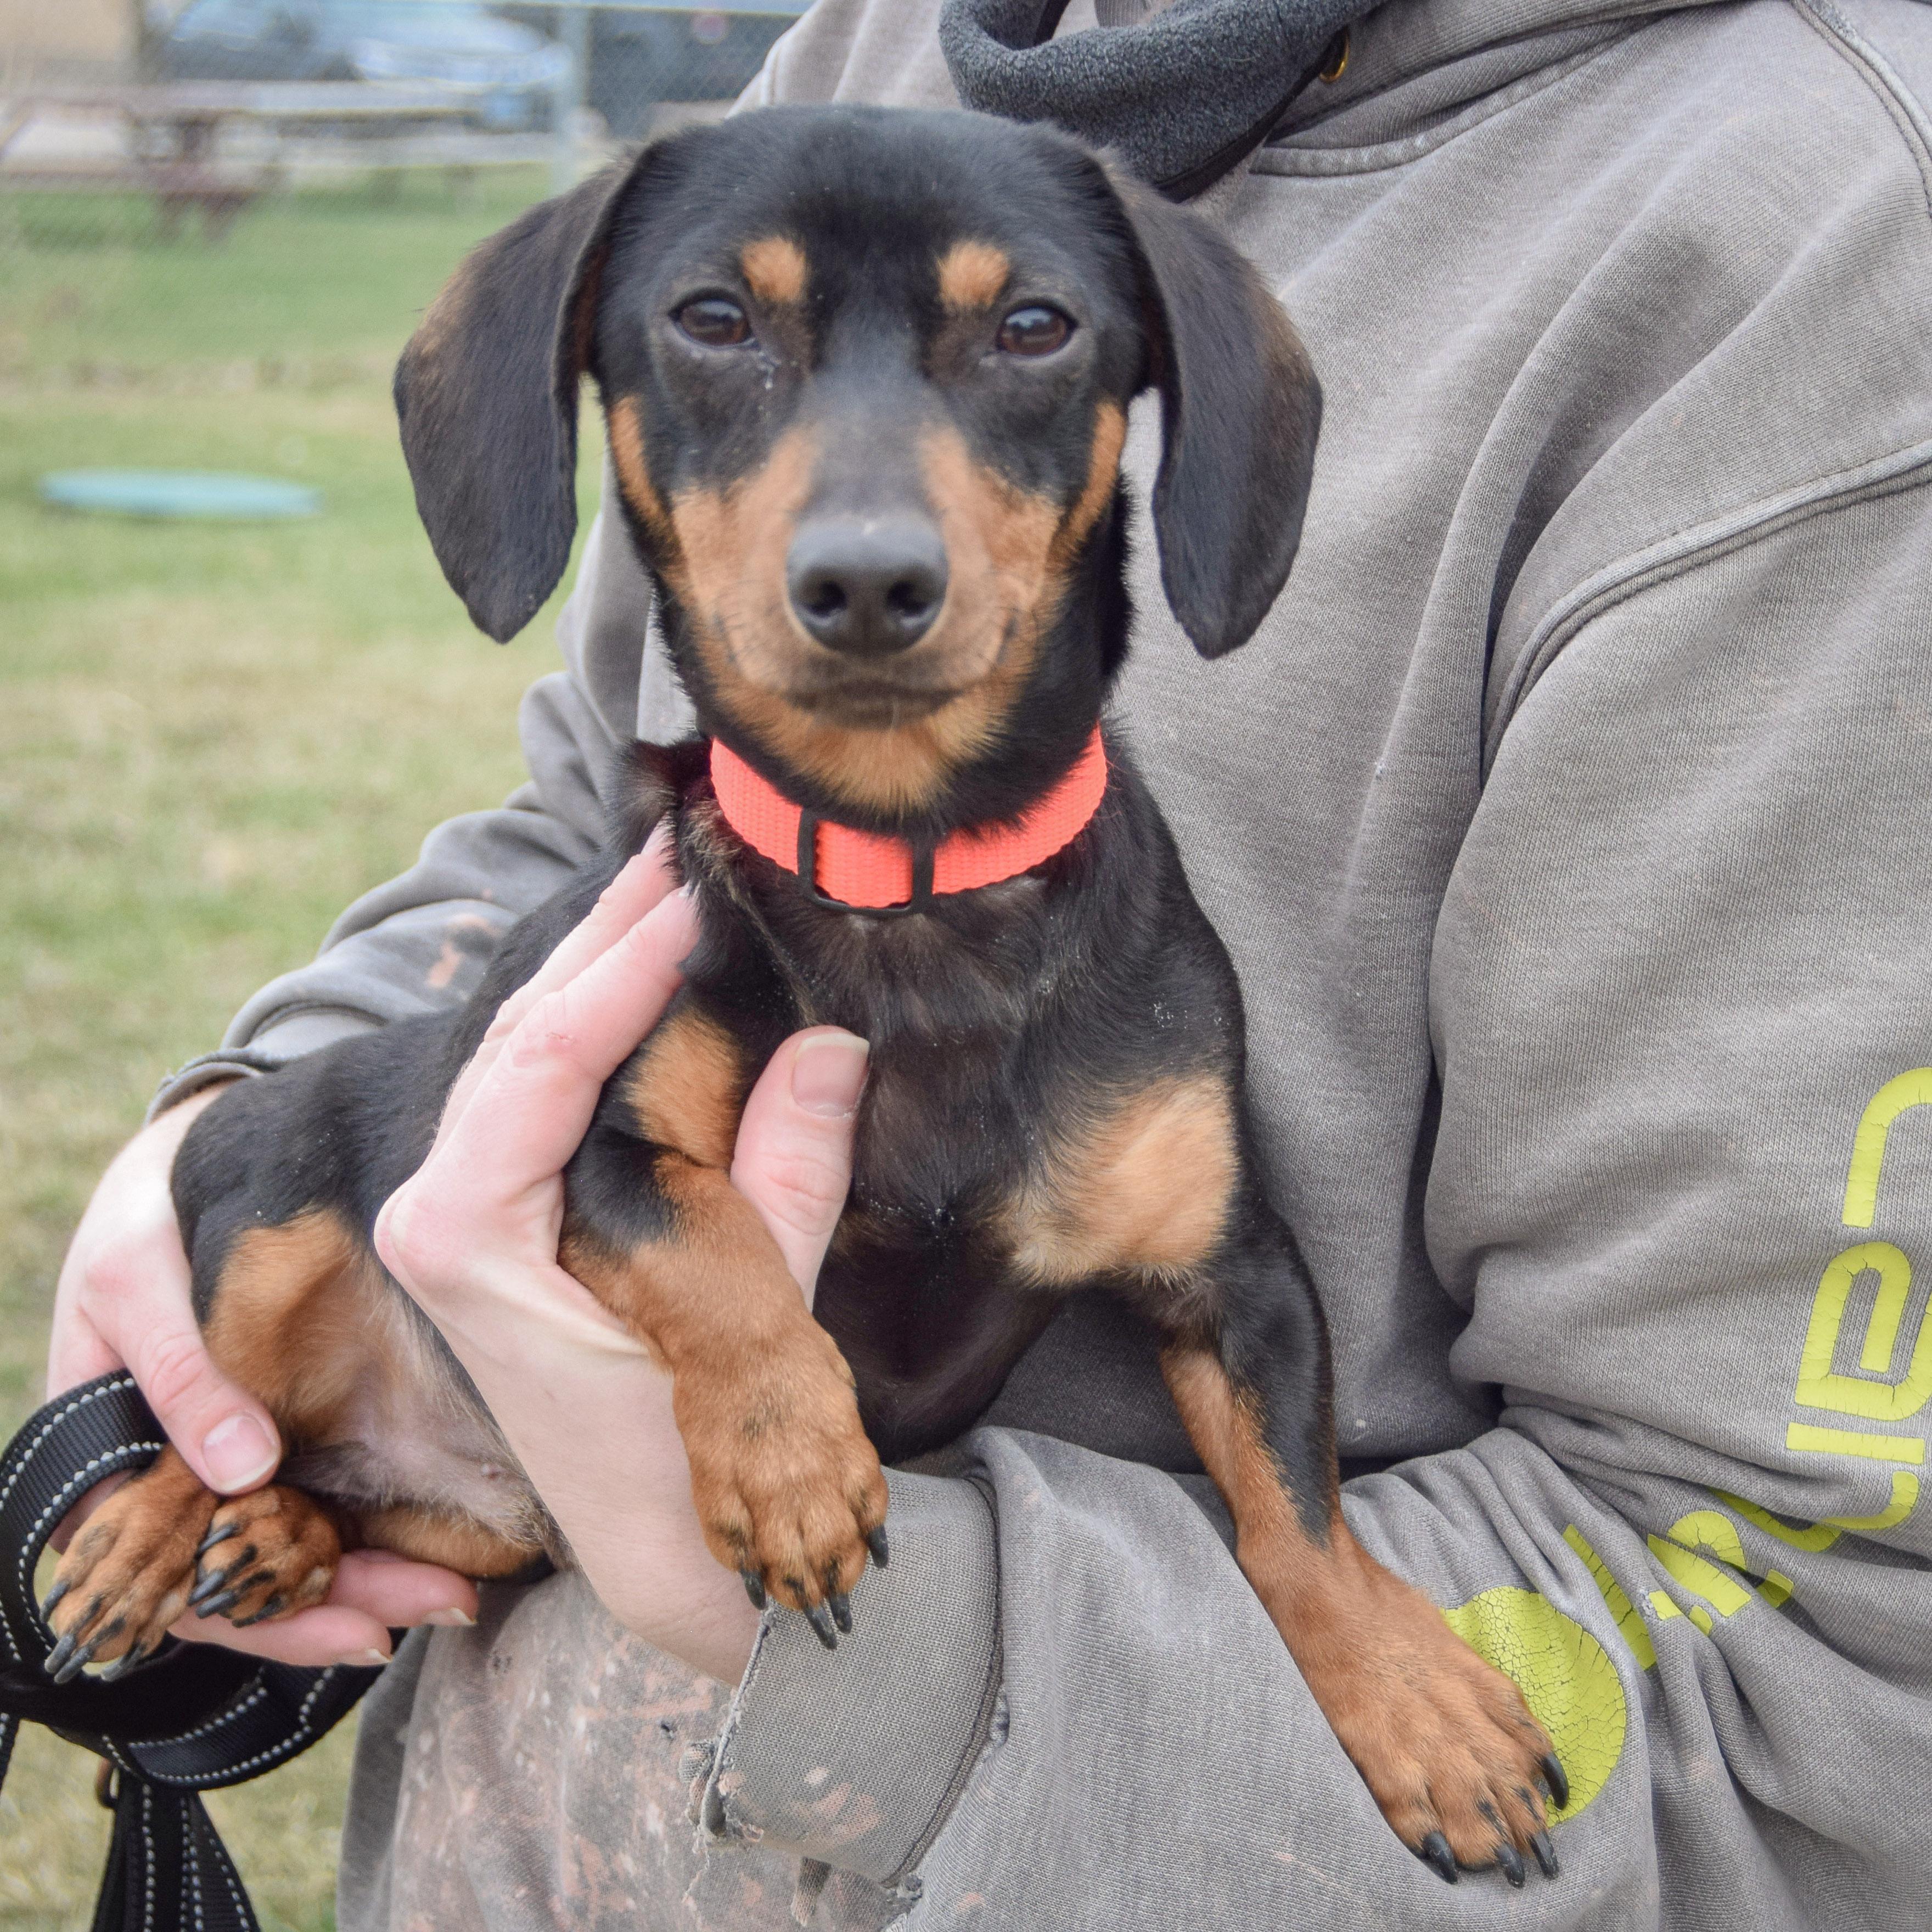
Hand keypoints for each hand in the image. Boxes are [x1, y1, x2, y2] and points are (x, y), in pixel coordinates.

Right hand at [48, 1091, 481, 1668]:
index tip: (339, 1621)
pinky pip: (324, 1497)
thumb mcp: (138, 1276)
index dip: (244, 1615)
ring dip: (367, 1578)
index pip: (157, 1575)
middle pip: (238, 1579)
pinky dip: (374, 1525)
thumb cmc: (146, 1215)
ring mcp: (230, 1456)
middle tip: (428, 1609)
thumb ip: (179, 1369)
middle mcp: (169, 1474)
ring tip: (451, 1590)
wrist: (203, 1157)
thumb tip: (239, 1471)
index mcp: (105, 1457)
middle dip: (329, 1607)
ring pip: (288, 1549)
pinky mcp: (286, 1426)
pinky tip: (438, 1540)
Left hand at [377, 832, 869, 1684]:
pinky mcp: (489, 1209)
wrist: (652, 1548)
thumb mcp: (756, 1307)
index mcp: (467, 1238)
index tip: (695, 897)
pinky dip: (582, 1015)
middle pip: (517, 1030)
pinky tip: (634, 960)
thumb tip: (826, 1039)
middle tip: (682, 847)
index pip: (540, 1059)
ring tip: (666, 878)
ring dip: (592, 959)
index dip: (621, 966)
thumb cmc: (693, 1448)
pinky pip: (525, 1083)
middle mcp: (436, 1212)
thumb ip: (784, 1172)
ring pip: (514, 1045)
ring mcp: (454, 1207)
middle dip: (605, 934)